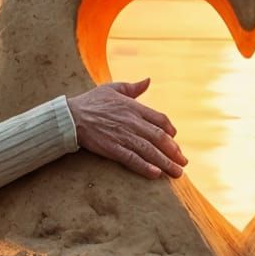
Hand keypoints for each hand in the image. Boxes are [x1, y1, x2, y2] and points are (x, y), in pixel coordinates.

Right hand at [68, 77, 186, 178]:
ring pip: (149, 150)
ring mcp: (123, 136)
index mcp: (134, 107)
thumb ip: (133, 87)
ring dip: (165, 163)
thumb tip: (148, 80)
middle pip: (159, 138)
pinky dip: (145, 167)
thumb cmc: (91, 101)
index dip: (170, 131)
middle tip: (183, 163)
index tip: (175, 140)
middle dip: (174, 152)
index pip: (160, 120)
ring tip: (177, 173)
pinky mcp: (112, 148)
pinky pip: (132, 159)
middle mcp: (132, 122)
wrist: (71, 116)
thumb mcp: (113, 88)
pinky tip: (156, 174)